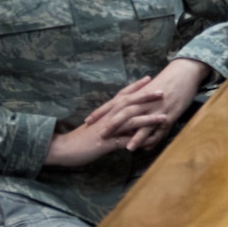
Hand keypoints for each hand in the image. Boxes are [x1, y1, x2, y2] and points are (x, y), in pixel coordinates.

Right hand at [48, 78, 169, 167]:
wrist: (62, 148)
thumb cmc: (81, 139)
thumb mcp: (100, 128)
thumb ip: (113, 124)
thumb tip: (126, 124)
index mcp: (105, 112)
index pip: (122, 95)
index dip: (135, 86)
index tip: (149, 79)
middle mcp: (107, 117)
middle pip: (128, 102)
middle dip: (146, 96)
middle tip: (163, 90)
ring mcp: (107, 129)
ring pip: (130, 120)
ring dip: (148, 118)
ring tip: (165, 116)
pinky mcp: (106, 142)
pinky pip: (125, 140)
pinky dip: (138, 140)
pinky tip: (151, 142)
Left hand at [82, 58, 213, 153]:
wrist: (184, 73)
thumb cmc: (165, 80)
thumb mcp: (148, 89)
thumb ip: (136, 100)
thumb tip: (127, 110)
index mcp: (137, 94)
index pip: (115, 103)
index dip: (101, 112)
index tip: (87, 120)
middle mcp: (145, 101)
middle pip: (125, 113)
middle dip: (112, 125)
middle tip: (100, 135)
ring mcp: (157, 108)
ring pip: (143, 123)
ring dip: (134, 136)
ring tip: (125, 148)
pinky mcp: (170, 114)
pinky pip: (160, 129)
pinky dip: (153, 139)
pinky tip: (148, 148)